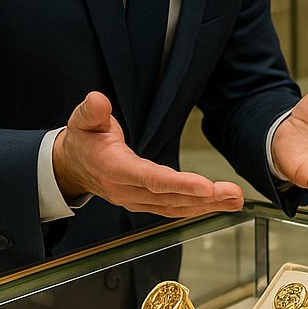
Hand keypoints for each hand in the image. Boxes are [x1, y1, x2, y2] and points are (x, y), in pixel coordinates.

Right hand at [53, 92, 243, 215]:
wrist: (71, 166)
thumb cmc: (83, 140)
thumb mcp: (83, 121)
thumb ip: (92, 112)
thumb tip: (97, 100)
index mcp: (114, 169)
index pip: (150, 179)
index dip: (179, 184)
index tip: (206, 186)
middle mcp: (127, 190)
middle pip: (169, 196)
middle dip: (204, 197)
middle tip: (233, 193)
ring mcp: (136, 200)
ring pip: (175, 206)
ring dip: (208, 205)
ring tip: (235, 199)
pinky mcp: (145, 203)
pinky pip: (174, 208)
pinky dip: (198, 208)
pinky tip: (220, 204)